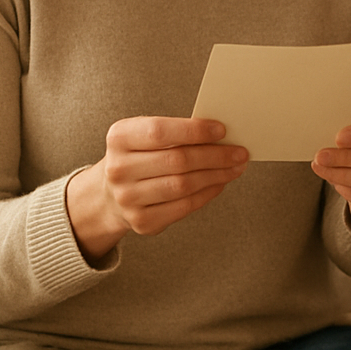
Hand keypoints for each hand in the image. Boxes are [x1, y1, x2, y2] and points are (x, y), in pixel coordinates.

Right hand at [66, 116, 248, 260]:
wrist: (110, 193)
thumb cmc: (139, 155)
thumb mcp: (145, 134)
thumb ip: (176, 132)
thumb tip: (221, 135)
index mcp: (119, 138)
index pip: (160, 132)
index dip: (194, 131)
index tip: (222, 130)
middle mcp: (118, 169)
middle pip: (177, 161)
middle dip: (215, 156)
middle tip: (240, 152)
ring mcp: (127, 198)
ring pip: (183, 185)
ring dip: (216, 175)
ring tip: (236, 167)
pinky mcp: (141, 221)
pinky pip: (183, 207)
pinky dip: (207, 194)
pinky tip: (220, 183)